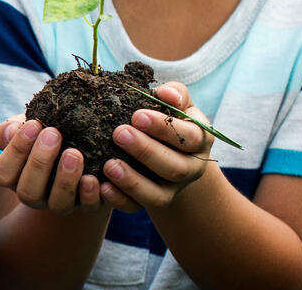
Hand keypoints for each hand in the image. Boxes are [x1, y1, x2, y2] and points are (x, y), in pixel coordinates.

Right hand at [0, 116, 111, 213]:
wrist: (80, 150)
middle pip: (27, 192)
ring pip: (57, 204)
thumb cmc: (44, 135)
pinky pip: (88, 208)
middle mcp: (34, 196)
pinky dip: (90, 195)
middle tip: (53, 134)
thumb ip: (11, 129)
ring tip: (73, 153)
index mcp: (13, 178)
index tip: (33, 124)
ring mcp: (59, 204)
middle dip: (40, 162)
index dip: (16, 150)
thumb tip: (12, 130)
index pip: (3, 173)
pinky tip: (92, 177)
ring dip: (64, 179)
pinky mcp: (86, 206)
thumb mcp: (26, 129)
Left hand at [101, 82, 213, 209]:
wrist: (165, 149)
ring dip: (132, 181)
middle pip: (175, 168)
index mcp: (199, 140)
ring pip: (158, 194)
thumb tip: (166, 93)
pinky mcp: (152, 201)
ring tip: (109, 165)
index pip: (190, 137)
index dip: (164, 128)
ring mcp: (173, 189)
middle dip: (146, 151)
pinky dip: (120, 199)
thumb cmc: (166, 118)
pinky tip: (102, 187)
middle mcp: (191, 168)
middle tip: (118, 133)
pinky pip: (137, 207)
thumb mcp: (174, 104)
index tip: (136, 115)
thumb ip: (173, 95)